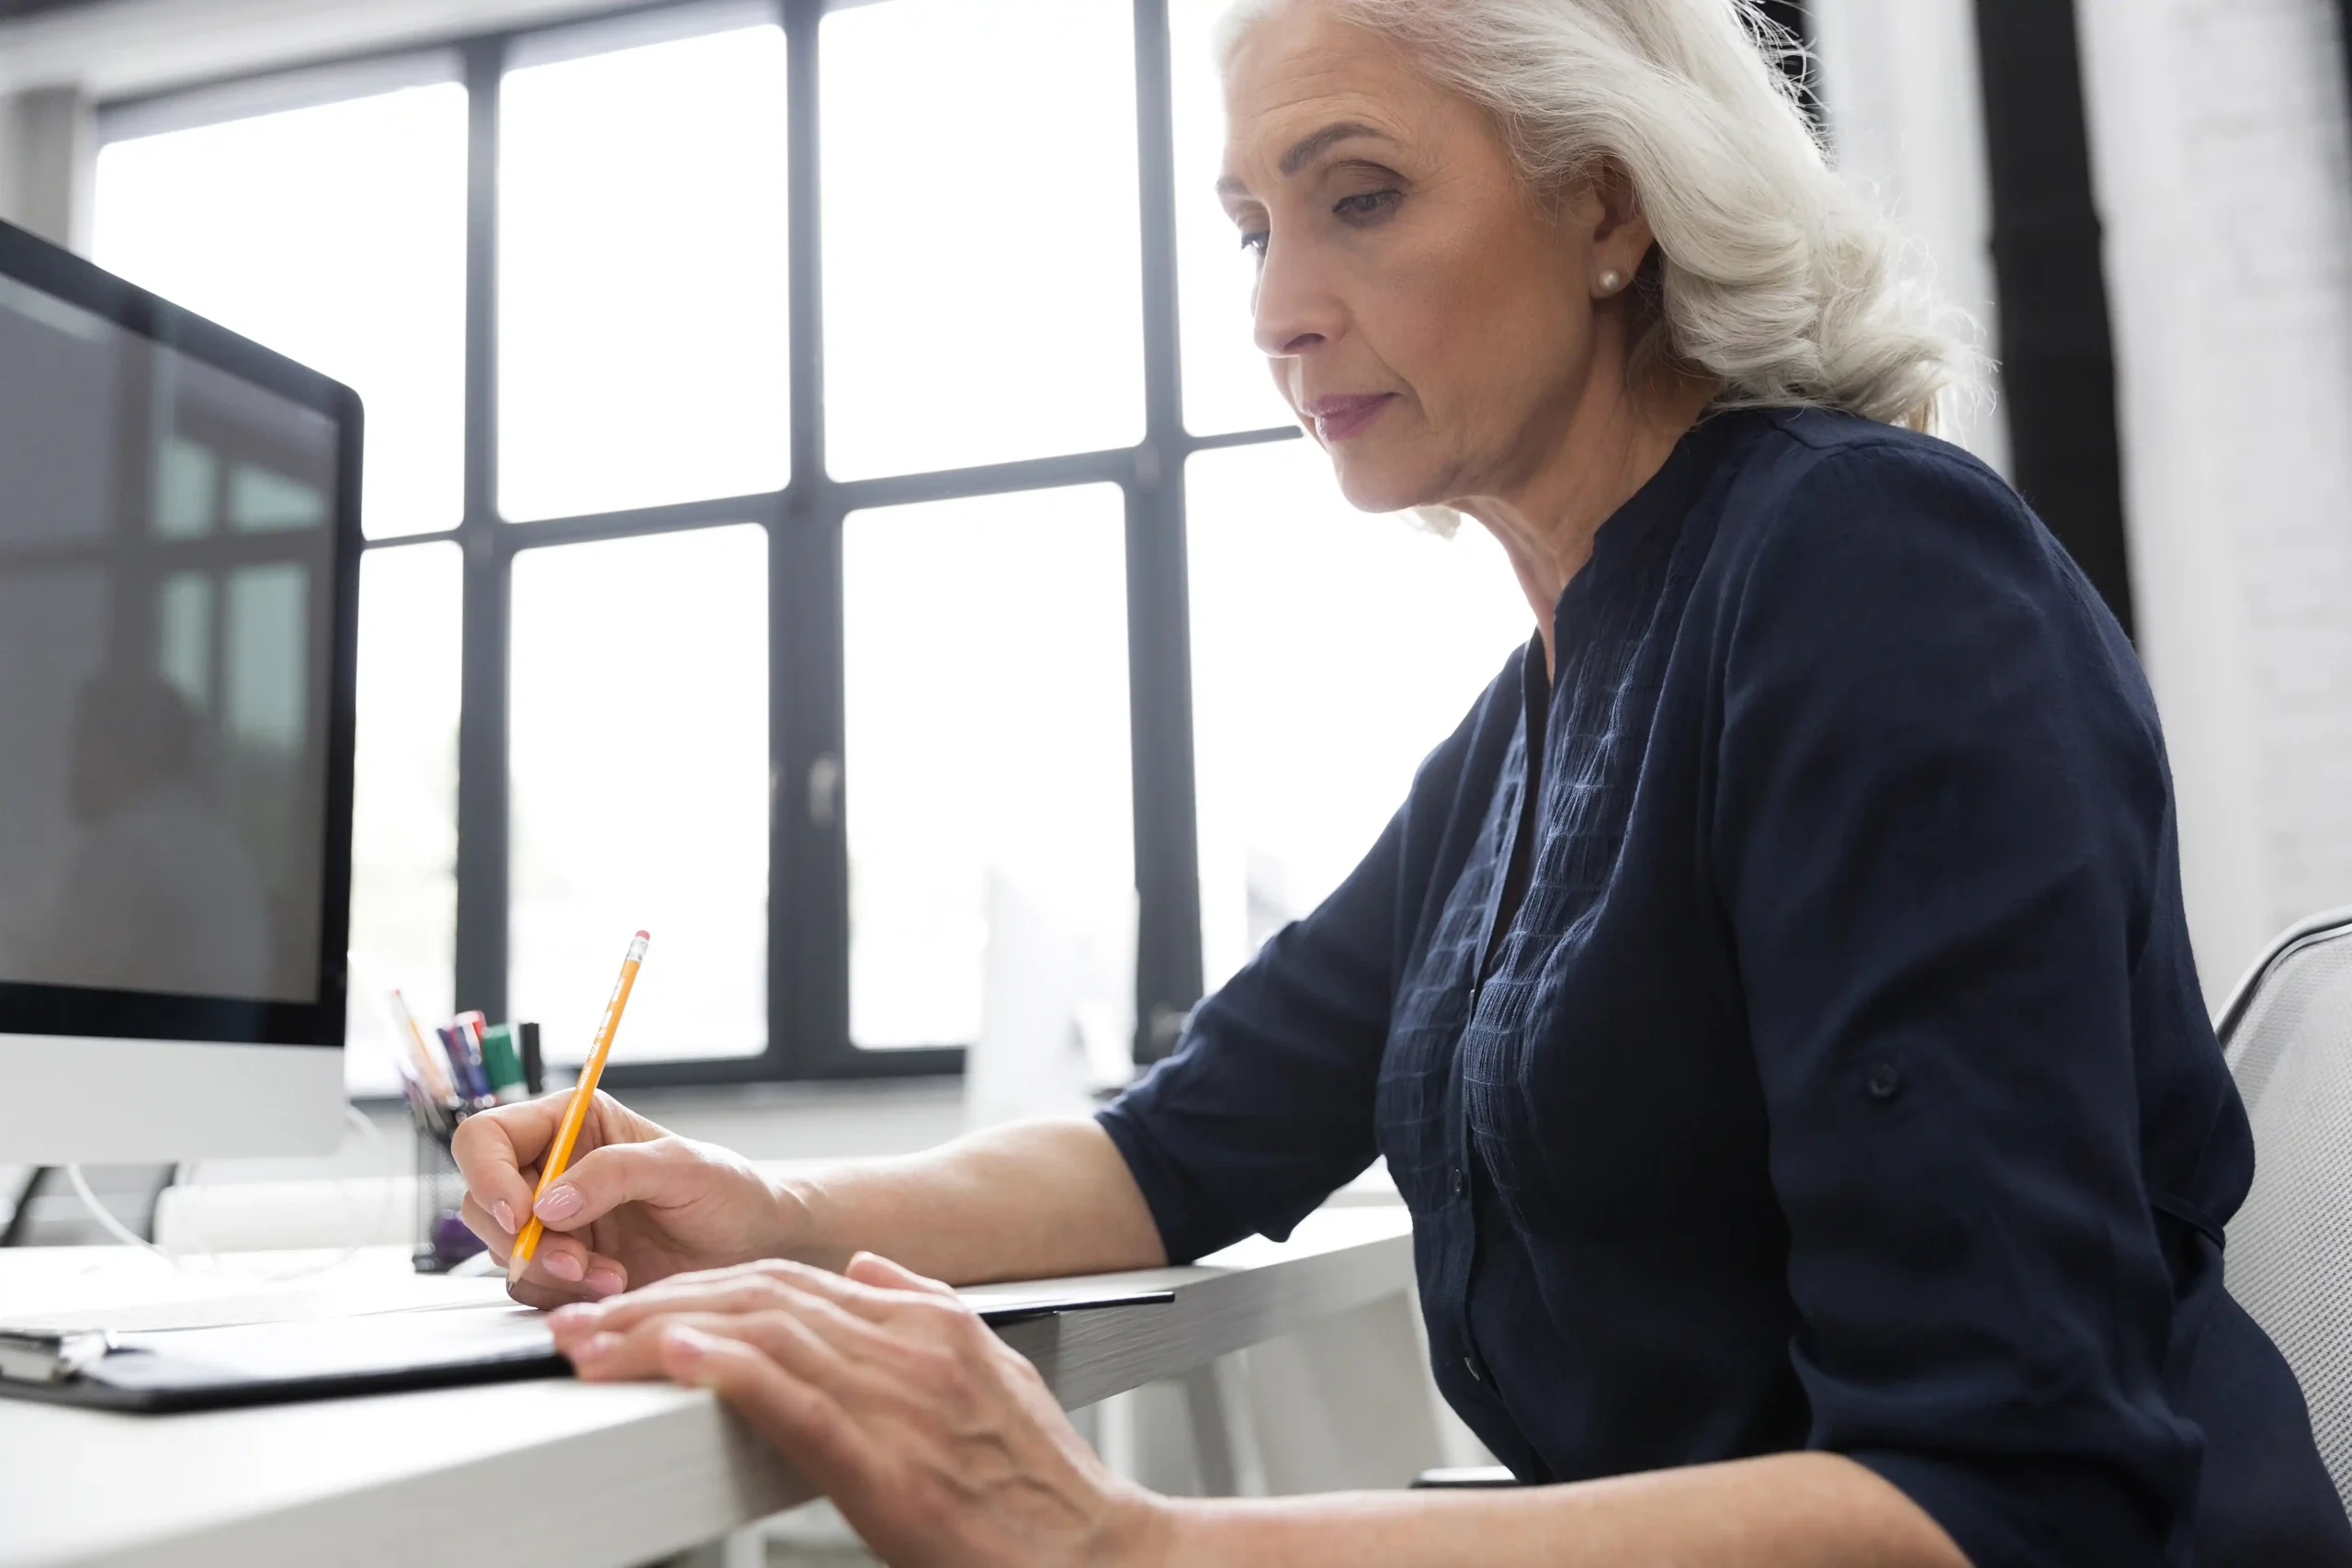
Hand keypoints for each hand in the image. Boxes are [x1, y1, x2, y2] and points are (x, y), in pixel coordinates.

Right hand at [452, 1091, 796, 1308]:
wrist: (754, 1248)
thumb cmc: (729, 1192)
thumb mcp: (682, 1167)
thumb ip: (614, 1173)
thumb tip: (547, 1203)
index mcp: (572, 1124)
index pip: (487, 1137)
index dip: (487, 1174)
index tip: (521, 1213)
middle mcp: (552, 1170)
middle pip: (482, 1201)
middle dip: (520, 1238)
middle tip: (576, 1259)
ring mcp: (554, 1224)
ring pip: (501, 1251)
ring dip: (548, 1272)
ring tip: (612, 1275)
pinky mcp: (565, 1270)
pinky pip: (530, 1288)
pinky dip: (563, 1295)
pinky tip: (613, 1287)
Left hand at [546, 1254, 1171, 1567]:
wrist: (1092, 1550)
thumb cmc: (1040, 1480)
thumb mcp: (991, 1366)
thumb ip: (925, 1306)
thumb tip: (867, 1263)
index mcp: (923, 1323)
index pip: (788, 1281)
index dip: (699, 1286)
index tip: (634, 1304)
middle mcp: (903, 1346)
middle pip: (758, 1297)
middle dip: (657, 1304)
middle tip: (578, 1325)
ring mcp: (894, 1399)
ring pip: (758, 1336)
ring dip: (660, 1334)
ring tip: (591, 1348)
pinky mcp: (883, 1463)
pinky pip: (790, 1400)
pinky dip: (725, 1370)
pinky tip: (673, 1358)